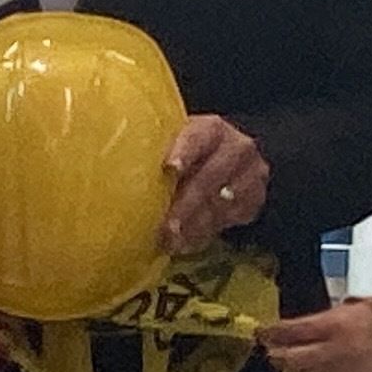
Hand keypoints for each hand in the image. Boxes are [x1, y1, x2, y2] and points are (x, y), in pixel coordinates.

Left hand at [157, 114, 269, 252]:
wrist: (230, 159)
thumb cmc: (188, 151)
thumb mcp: (175, 143)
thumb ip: (156, 153)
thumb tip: (115, 175)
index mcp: (211, 129)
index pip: (198, 137)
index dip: (184, 152)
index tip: (170, 169)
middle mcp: (236, 147)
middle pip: (209, 178)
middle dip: (185, 206)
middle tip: (165, 228)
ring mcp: (251, 173)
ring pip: (221, 204)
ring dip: (193, 227)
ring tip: (170, 242)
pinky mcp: (256, 198)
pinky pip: (230, 220)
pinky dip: (205, 234)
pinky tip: (185, 243)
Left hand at [261, 300, 371, 371]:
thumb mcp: (359, 308)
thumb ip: (328, 318)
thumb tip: (303, 324)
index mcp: (336, 325)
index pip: (292, 330)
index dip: (272, 333)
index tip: (261, 333)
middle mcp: (336, 352)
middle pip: (293, 359)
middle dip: (278, 356)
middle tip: (272, 352)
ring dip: (300, 369)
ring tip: (296, 361)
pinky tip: (326, 371)